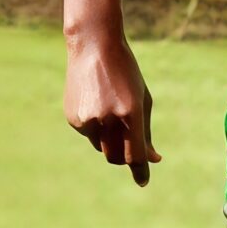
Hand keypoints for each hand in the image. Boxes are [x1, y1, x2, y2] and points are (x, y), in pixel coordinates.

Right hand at [65, 33, 160, 185]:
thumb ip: (145, 132)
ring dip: (109, 139)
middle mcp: (107, 118)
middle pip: (116, 157)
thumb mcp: (141, 99)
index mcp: (130, 112)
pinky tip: (95, 102)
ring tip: (110, 110)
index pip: (135, 154)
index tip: (143, 181)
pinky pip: (89, 135)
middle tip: (129, 146)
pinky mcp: (73, 118)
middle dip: (124, 157)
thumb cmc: (125, 73)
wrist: (93, 46)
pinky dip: (95, 127)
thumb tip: (153, 159)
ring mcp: (87, 119)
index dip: (140, 171)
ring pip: (102, 147)